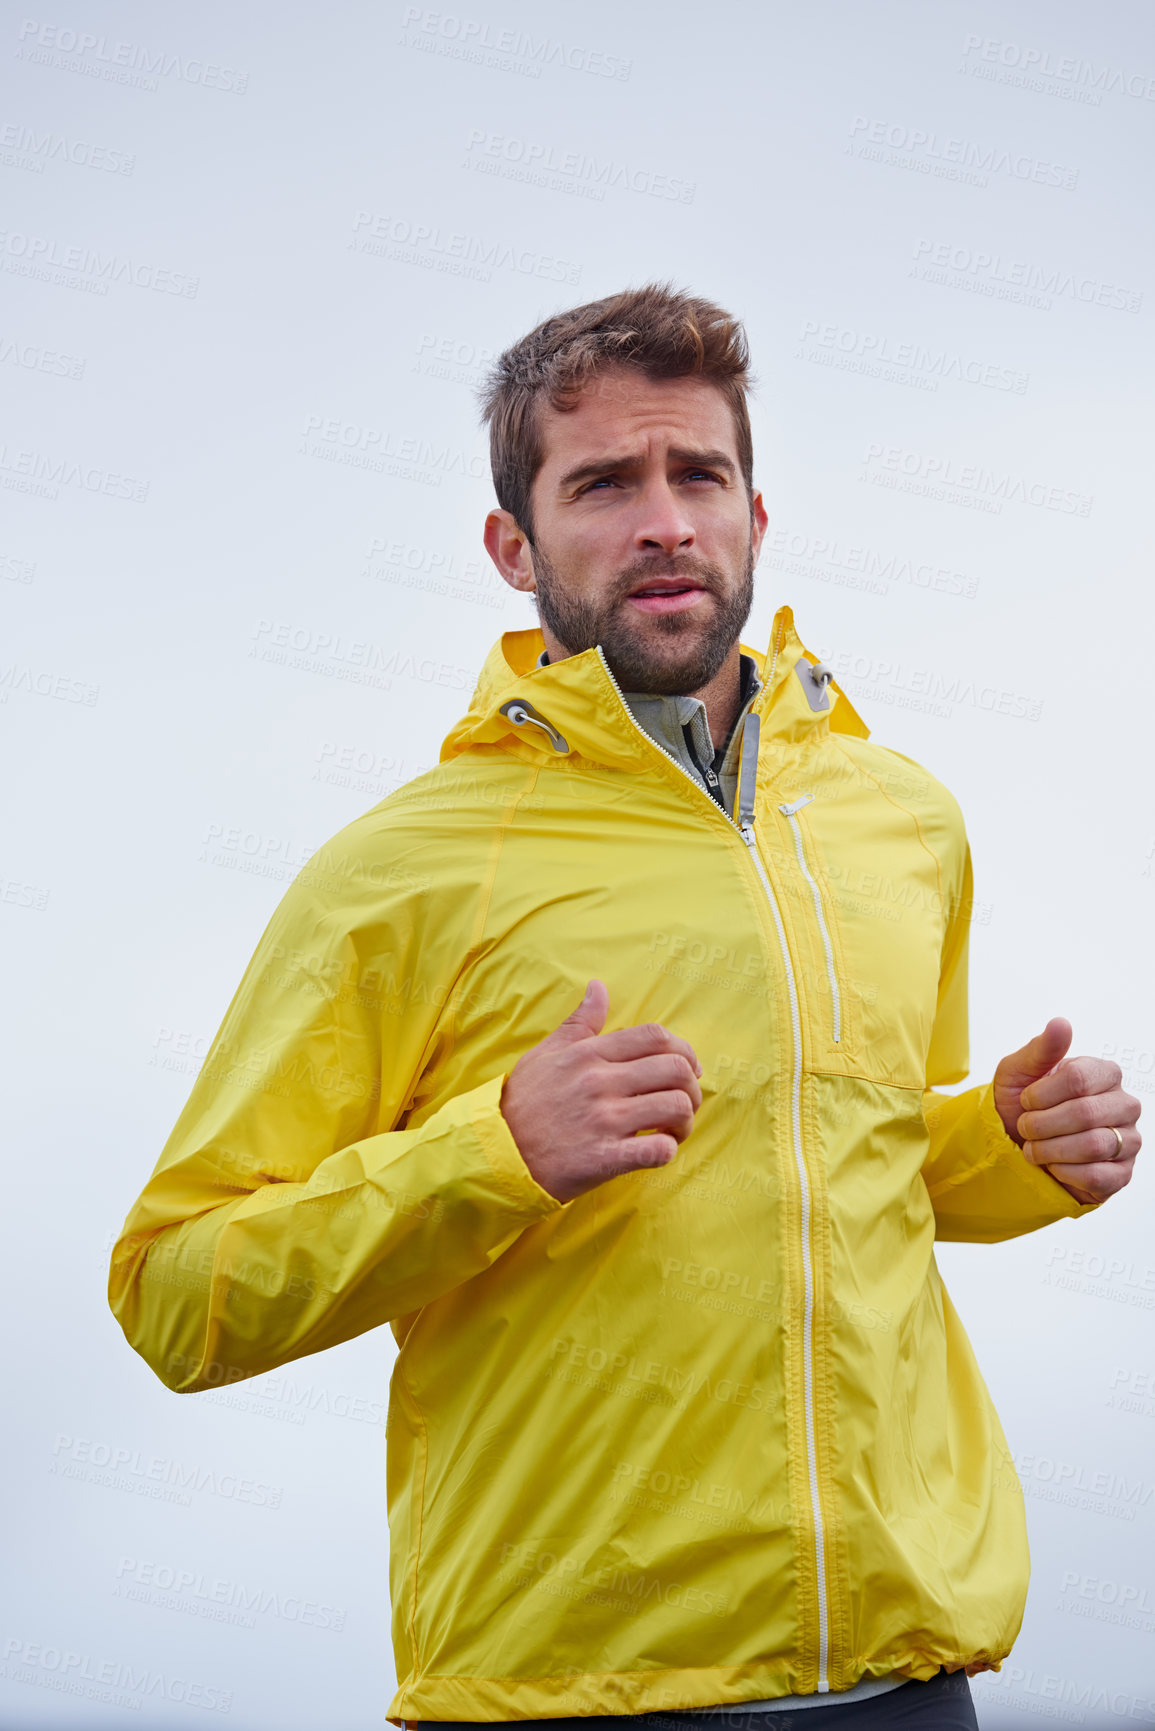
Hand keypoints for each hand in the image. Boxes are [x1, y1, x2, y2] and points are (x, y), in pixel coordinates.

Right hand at [500, 980, 702, 1203]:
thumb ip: (579, 1022)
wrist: (496, 1153)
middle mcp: (600, 1082)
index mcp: (589, 1054)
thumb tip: (599, 987)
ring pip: (676, 1108)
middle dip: (693, 1087)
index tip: (688, 1068)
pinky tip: (659, 1150)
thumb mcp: (546, 1053)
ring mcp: (604, 1121)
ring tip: (674, 1130)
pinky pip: (658, 1150)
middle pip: (675, 1069)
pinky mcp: (604, 1158)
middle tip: (685, 1102)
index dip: (684, 1050)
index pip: (655, 1036)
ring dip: (686, 1120)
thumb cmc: (524, 1102)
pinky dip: (669, 1150)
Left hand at [993, 1017, 1140, 1203]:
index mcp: (1104, 1073)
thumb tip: (1061, 1023)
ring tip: (1033, 1149)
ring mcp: (1129, 1140)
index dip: (1042, 1095)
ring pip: (1094, 1146)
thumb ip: (1041, 1050)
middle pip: (1085, 1114)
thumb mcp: (1018, 1073)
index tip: (1025, 1101)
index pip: (1078, 1079)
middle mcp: (1124, 1104)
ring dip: (1050, 1150)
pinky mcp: (1122, 1173)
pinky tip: (1052, 1166)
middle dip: (1042, 1125)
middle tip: (1025, 1128)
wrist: (1016, 1148)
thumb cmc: (1020, 1105)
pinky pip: (1098, 1176)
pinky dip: (1065, 1173)